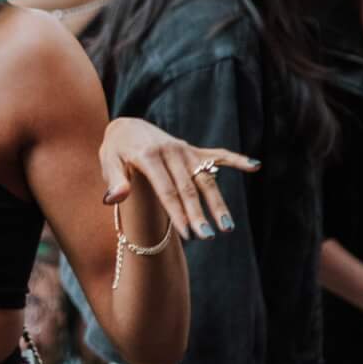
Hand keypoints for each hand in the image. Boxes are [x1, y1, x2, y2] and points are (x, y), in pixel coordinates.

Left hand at [99, 117, 258, 240]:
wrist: (127, 127)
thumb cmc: (115, 150)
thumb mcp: (107, 162)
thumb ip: (114, 181)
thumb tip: (114, 199)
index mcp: (148, 155)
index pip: (166, 190)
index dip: (177, 213)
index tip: (188, 234)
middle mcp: (171, 151)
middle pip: (188, 188)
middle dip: (198, 213)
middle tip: (208, 237)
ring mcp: (185, 150)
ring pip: (206, 179)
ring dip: (217, 202)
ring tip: (227, 226)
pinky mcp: (194, 150)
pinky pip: (218, 155)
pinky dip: (236, 160)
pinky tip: (255, 166)